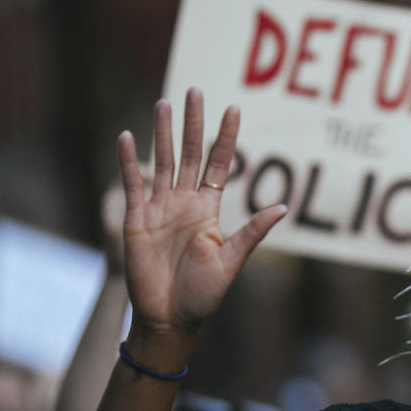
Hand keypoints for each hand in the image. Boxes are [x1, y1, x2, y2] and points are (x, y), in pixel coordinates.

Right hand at [117, 88, 286, 339]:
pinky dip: (129, 161)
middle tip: (195, 90)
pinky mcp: (135, 220)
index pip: (219, 164)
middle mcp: (184, 202)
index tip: (233, 107)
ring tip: (163, 102)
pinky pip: (132, 184)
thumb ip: (252, 233)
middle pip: (191, 154)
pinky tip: (127, 135)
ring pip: (162, 161)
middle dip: (194, 123)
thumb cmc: (203, 295)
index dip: (226, 137)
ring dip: (163, 132)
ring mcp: (159, 209)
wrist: (168, 319)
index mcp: (209, 209)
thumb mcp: (231, 262)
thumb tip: (283, 208)